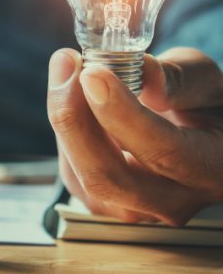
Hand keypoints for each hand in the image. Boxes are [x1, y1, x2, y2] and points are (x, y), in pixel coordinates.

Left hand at [47, 47, 222, 225]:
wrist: (194, 138)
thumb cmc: (203, 106)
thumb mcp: (204, 81)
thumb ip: (178, 77)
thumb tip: (141, 70)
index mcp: (211, 169)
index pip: (160, 151)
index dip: (119, 112)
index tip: (92, 73)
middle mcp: (172, 202)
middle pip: (107, 177)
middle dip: (74, 118)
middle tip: (65, 65)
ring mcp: (134, 209)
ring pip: (80, 174)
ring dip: (66, 118)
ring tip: (68, 71)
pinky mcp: (104, 202)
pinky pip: (71, 170)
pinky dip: (67, 130)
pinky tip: (74, 100)